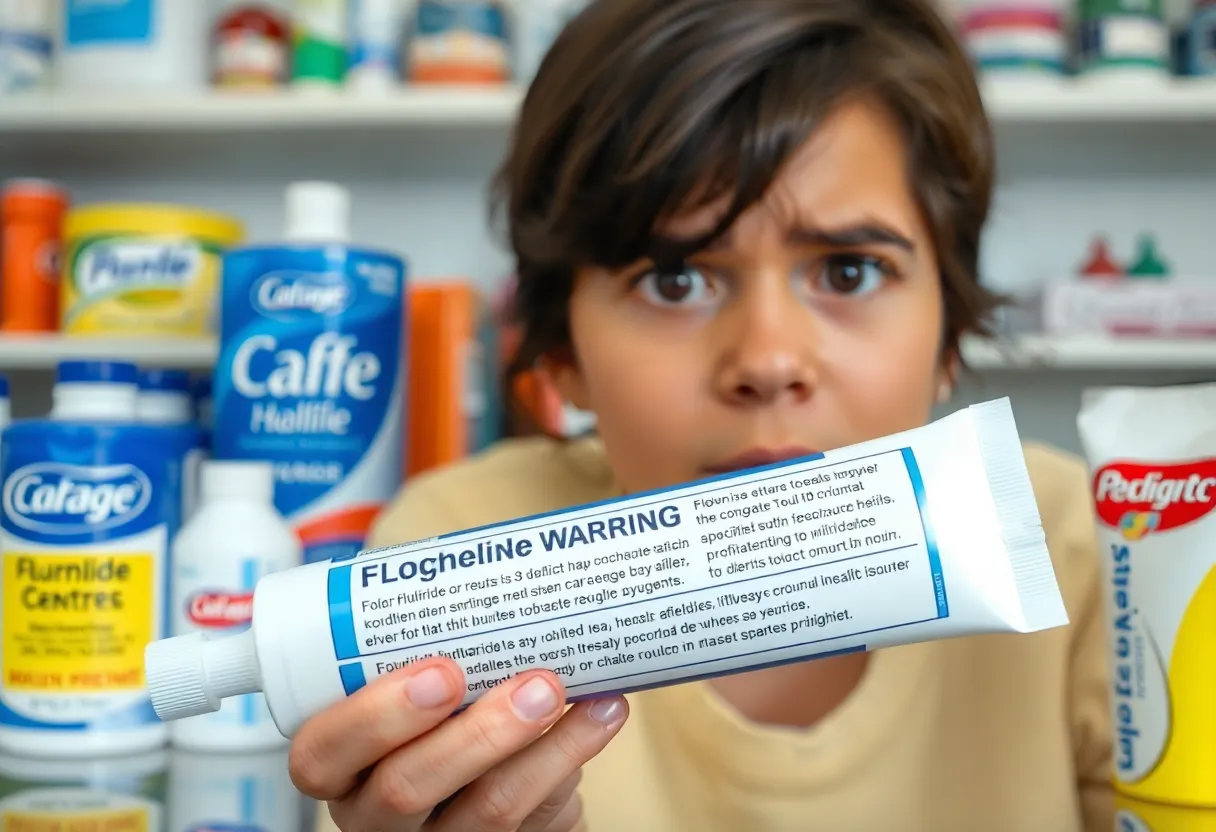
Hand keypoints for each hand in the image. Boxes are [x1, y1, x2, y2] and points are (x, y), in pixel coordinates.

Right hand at [289, 657, 628, 830]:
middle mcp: (373, 815)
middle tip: (538, 685)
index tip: (442, 670)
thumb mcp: (407, 685)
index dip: (376, 716)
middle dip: (480, 734)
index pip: (321, 752)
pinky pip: (537, 824)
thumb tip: (500, 579)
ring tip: (596, 703)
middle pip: (407, 789)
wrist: (477, 786)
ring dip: (552, 751)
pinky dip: (572, 769)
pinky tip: (598, 724)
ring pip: (489, 813)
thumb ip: (428, 651)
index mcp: (337, 764)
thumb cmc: (435, 711)